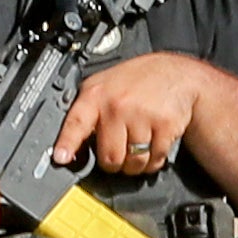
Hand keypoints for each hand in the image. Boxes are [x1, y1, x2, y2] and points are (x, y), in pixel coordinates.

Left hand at [53, 51, 213, 176]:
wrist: (176, 73)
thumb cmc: (137, 81)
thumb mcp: (104, 86)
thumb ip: (88, 112)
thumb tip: (69, 148)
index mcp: (96, 95)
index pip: (77, 123)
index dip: (67, 143)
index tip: (61, 158)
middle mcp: (117, 105)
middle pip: (109, 157)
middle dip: (113, 162)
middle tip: (118, 151)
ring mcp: (141, 115)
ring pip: (133, 163)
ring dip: (135, 164)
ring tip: (137, 147)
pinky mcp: (164, 125)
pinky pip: (154, 159)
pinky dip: (154, 161)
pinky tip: (153, 145)